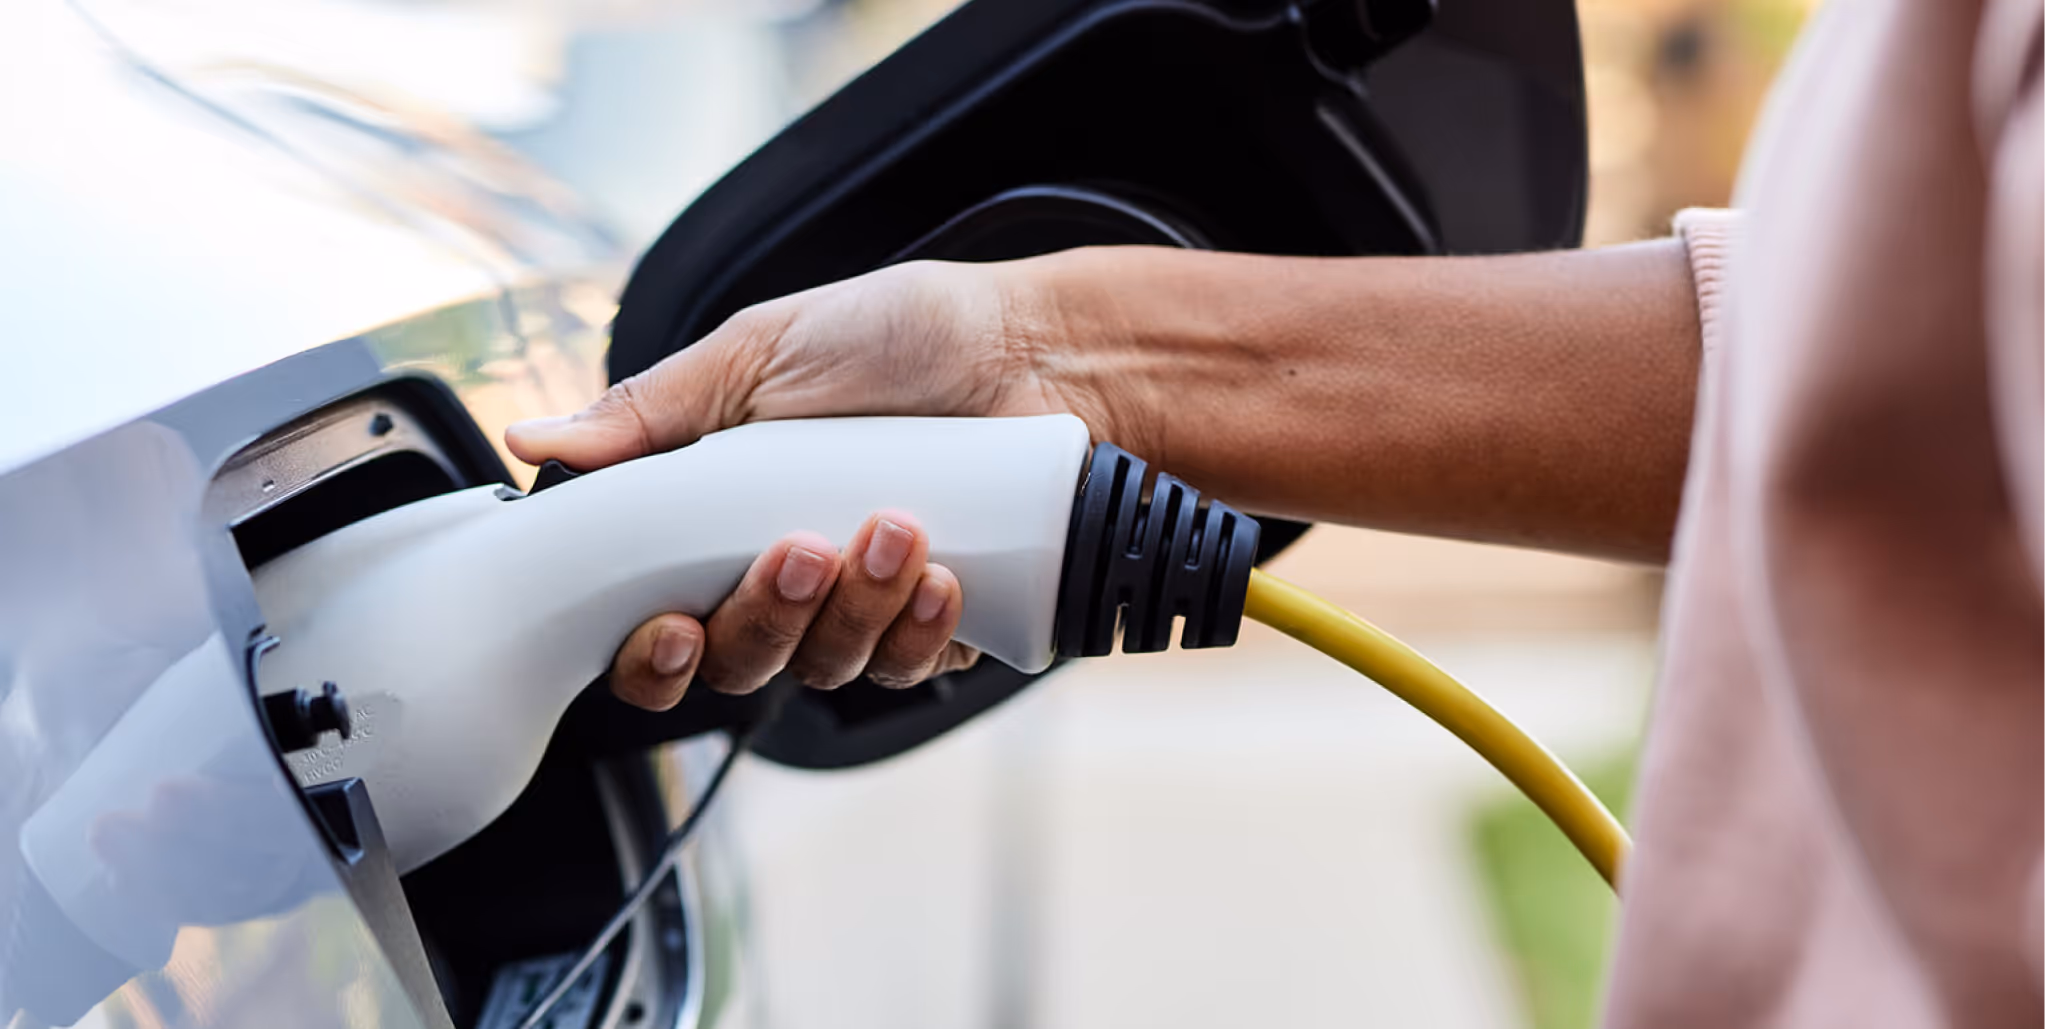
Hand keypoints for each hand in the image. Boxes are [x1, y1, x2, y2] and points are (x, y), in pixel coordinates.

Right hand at [507, 258, 1133, 707]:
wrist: (1032, 348)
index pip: (652, 627)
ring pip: (822, 668)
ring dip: (853, 610)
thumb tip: (532, 440)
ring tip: (896, 526)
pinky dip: (918, 631)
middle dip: (763, 617)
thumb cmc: (897, 337)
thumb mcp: (757, 353)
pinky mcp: (936, 625)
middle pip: (734, 663)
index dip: (648, 654)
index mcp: (713, 523)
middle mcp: (779, 578)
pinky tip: (940, 575)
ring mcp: (859, 608)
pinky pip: (908, 668)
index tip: (668, 624)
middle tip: (803, 547)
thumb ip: (649, 412)